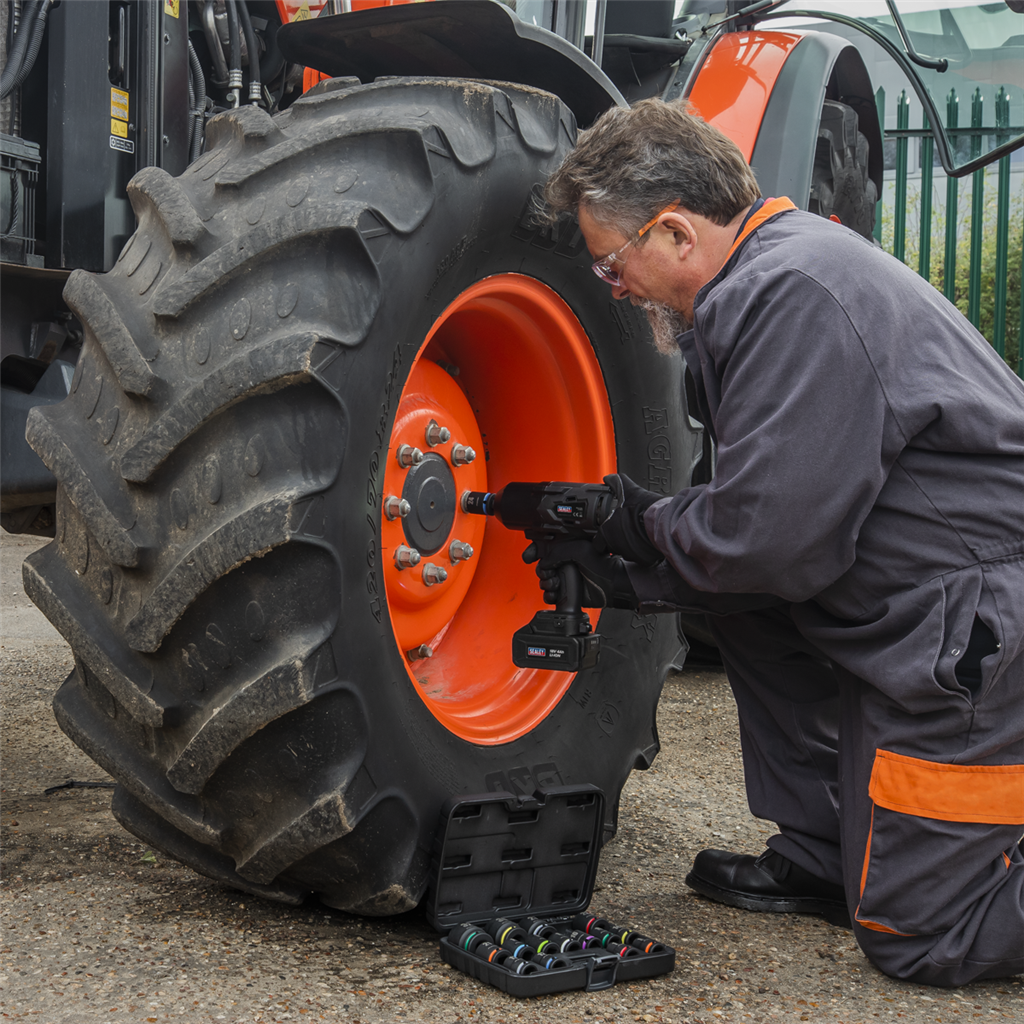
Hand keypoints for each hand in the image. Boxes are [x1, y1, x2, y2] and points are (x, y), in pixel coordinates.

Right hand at [522, 539, 637, 609]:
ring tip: (556, 585)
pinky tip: (555, 594)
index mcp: (566, 548)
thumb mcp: (577, 550)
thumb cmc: (601, 565)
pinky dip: (549, 595)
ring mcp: (565, 577)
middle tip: (549, 574)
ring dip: (546, 584)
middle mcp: (565, 561)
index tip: (529, 557)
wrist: (611, 585)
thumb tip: (543, 563)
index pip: (544, 547)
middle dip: (542, 571)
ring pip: (544, 581)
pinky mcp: (566, 591)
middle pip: (542, 566)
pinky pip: (550, 594)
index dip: (534, 551)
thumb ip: (556, 552)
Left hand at [597, 473, 663, 566]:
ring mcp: (630, 554)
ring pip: (625, 553)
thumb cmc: (645, 508)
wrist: (665, 520)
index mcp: (607, 532)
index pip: (597, 543)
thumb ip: (616, 482)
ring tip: (636, 533)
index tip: (606, 532)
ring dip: (628, 545)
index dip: (601, 537)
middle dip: (615, 540)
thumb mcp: (629, 490)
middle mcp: (616, 545)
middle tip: (623, 531)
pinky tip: (646, 540)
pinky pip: (639, 557)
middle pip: (611, 548)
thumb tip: (609, 478)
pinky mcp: (644, 559)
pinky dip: (641, 550)